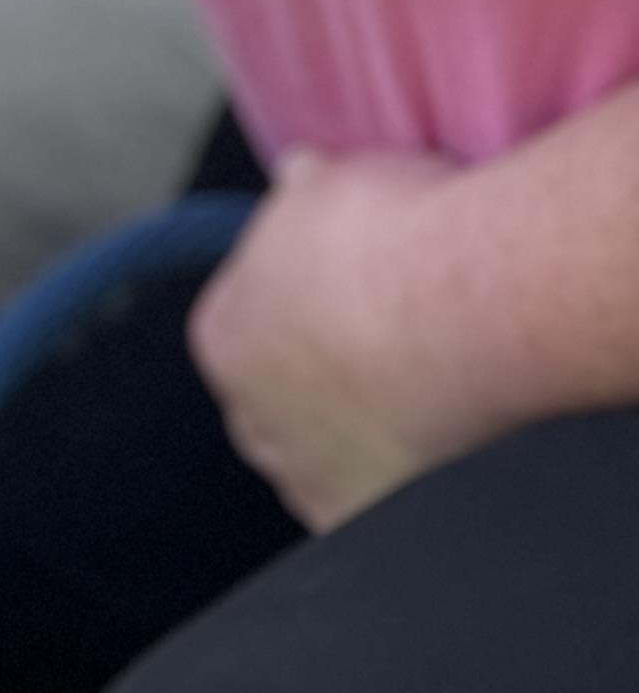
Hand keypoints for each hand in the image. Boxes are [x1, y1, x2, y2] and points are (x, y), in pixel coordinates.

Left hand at [186, 148, 472, 531]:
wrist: (472, 309)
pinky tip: (434, 442)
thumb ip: (299, 190)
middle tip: (389, 335)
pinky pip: (367, 498)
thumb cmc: (400, 242)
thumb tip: (295, 176)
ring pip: (321, 453)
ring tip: (423, 384)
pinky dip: (395, 475)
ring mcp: (301, 474)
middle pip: (278, 394)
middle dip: (320, 370)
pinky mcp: (356, 517)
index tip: (347, 280)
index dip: (298, 295)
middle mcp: (246, 417)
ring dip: (359, 425)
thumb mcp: (329, 182)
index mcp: (221, 335)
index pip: (243, 318)